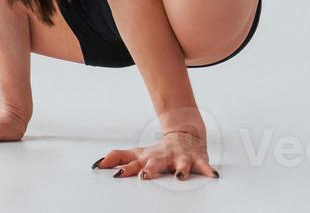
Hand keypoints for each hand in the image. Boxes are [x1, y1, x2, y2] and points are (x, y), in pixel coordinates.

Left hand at [92, 129, 218, 179]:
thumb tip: (97, 164)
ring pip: (181, 164)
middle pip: (156, 163)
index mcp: (149, 158)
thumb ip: (118, 158)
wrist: (185, 133)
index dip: (125, 169)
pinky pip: (204, 166)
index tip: (116, 175)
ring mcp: (180, 158)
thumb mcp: (138, 153)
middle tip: (144, 176)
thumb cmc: (160, 150)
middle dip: (151, 170)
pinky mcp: (197, 160)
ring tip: (179, 176)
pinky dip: (208, 170)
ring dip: (180, 170)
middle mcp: (164, 158)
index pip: (134, 164)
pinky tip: (212, 175)